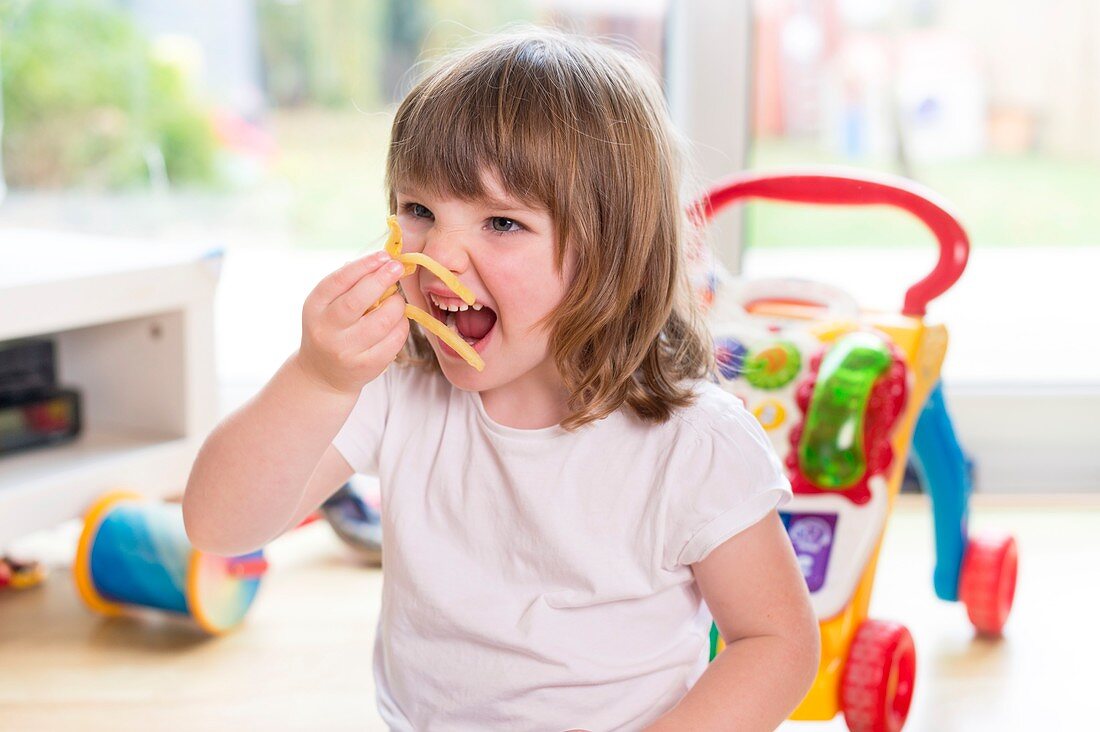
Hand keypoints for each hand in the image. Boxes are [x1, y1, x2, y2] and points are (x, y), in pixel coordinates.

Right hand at [296, 251, 410, 393]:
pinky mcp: (366, 366)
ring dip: (396, 305)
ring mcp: (345, 350)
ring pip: (381, 321)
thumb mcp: (328, 304)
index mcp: (315, 307)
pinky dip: (401, 326)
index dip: (363, 265)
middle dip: (381, 280)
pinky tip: (398, 321)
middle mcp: (326, 329)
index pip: (338, 281)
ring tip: (396, 301)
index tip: (384, 256)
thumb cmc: (331, 328)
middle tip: (398, 268)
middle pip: (357, 301)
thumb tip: (382, 261)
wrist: (322, 373)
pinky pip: (393, 341)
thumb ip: (349, 283)